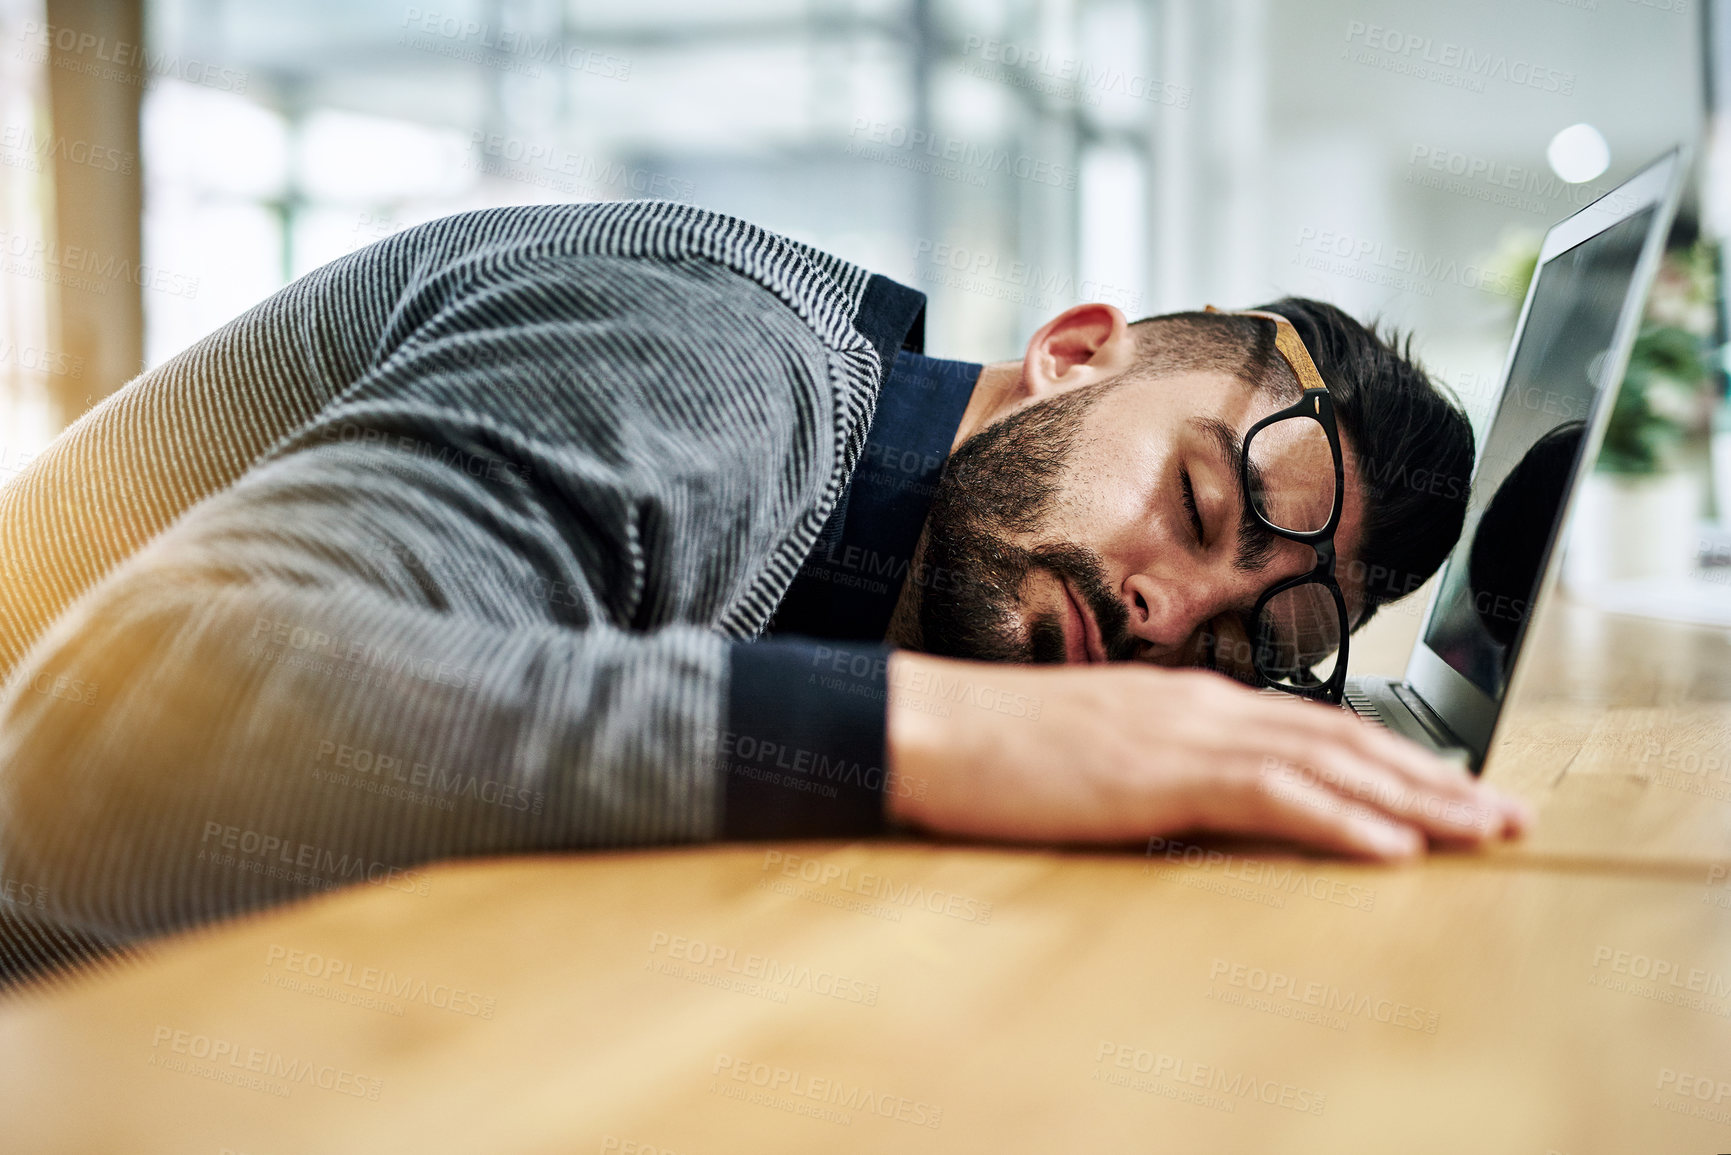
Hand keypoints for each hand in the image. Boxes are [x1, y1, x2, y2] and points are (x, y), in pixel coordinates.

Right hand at [883, 651, 1530, 860]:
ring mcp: (1187, 731)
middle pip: (1347, 738)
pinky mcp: (1163, 770)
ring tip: (1481, 831)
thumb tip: (1207, 804)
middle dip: (1435, 778)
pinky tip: (1394, 847)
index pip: (1316, 728)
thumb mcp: (1097, 753)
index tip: (1451, 790)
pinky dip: (1344, 820)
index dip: (1395, 759)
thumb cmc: (996, 747)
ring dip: (1416, 799)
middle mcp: (1206, 705)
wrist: (927, 725)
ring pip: (1331, 762)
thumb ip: (1161, 768)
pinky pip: (1276, 795)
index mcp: (1191, 701)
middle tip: (1506, 815)